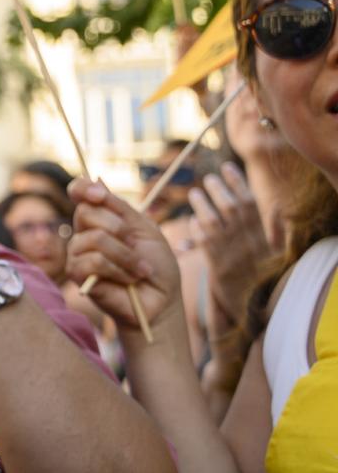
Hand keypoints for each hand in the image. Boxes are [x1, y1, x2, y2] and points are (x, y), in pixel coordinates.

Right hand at [66, 178, 182, 337]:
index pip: (79, 193)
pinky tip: (129, 280)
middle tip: (135, 245)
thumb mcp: (145, 229)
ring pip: (93, 239)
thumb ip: (120, 208)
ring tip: (140, 270)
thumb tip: (96, 179)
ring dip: (125, 255)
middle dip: (118, 227)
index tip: (100, 194)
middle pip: (86, 212)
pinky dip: (119, 270)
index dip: (84, 188)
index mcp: (101, 219)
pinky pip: (93, 261)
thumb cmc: (156, 266)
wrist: (161, 301)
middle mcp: (84, 233)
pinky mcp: (78, 275)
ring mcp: (78, 254)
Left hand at [190, 163, 270, 299]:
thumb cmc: (267, 276)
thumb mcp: (276, 252)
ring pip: (212, 220)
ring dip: (202, 204)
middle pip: (230, 206)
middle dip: (219, 189)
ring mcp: (231, 252)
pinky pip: (203, 241)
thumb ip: (274, 230)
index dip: (238, 181)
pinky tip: (194, 223)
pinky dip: (196, 229)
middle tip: (210, 179)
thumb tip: (277, 208)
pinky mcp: (216, 265)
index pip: (250, 200)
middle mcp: (247, 240)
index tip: (227, 166)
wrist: (259, 306)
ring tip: (196, 194)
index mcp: (262, 234)